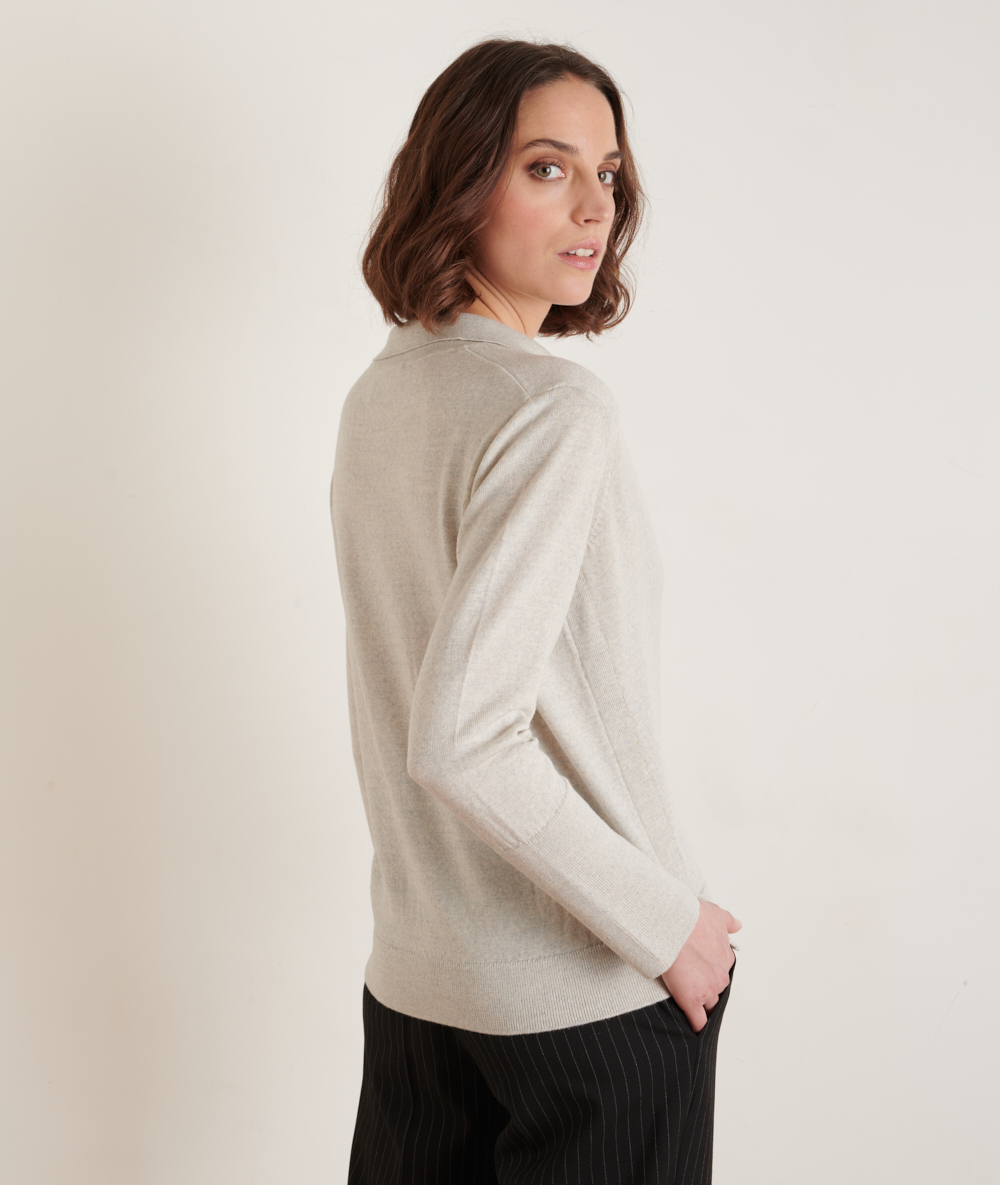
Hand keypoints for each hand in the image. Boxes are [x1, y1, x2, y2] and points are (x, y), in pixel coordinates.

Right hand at [661, 899, 740, 1032]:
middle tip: (693, 984)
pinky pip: (698, 1021)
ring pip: (709, 1005)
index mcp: (725, 957)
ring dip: (702, 1005)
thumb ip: (728, 921)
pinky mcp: (692, 1000)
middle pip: (716, 989)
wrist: (673, 925)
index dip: (710, 972)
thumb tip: (738, 926)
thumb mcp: (715, 913)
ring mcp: (708, 990)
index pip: (721, 971)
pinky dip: (696, 1025)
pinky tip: (693, 1028)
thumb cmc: (690, 917)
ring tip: (691, 1006)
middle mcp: (720, 975)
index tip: (701, 970)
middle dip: (707, 988)